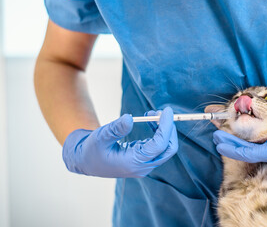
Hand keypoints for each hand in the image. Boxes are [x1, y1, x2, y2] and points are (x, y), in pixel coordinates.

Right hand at [62, 107, 177, 177]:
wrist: (85, 161)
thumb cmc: (92, 149)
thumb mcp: (101, 136)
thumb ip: (116, 129)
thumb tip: (129, 118)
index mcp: (133, 163)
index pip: (159, 145)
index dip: (166, 127)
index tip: (167, 111)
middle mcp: (142, 167)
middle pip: (168, 149)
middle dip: (169, 129)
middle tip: (163, 112)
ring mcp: (143, 165)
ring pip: (164, 148)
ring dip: (163, 130)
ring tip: (152, 113)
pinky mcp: (143, 160)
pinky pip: (157, 147)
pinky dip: (158, 133)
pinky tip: (150, 121)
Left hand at [213, 84, 266, 165]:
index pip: (256, 153)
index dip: (236, 149)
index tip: (220, 142)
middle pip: (251, 155)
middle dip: (231, 147)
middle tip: (215, 136)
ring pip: (254, 152)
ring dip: (236, 144)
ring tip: (219, 133)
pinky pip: (258, 149)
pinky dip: (244, 142)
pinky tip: (235, 135)